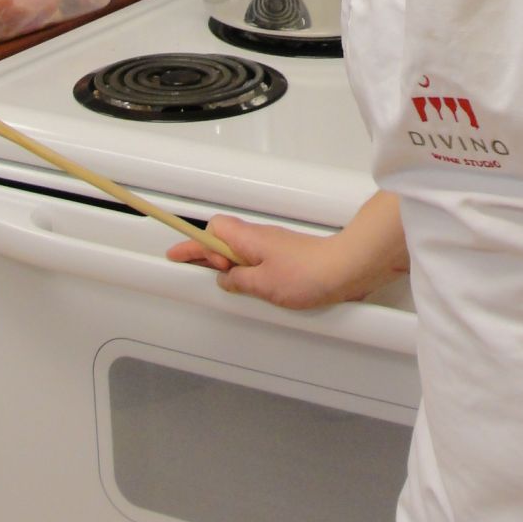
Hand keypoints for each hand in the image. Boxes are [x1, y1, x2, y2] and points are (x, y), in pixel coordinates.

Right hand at [167, 215, 365, 309]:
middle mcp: (260, 239)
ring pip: (240, 254)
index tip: (176, 254)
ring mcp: (274, 248)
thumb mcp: (263, 285)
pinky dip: (247, 273)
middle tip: (197, 274)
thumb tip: (226, 280)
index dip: (192, 244)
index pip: (211, 232)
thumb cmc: (309, 273)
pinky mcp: (287, 259)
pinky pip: (257, 263)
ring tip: (225, 288)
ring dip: (229, 268)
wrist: (346, 268)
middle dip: (207, 258)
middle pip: (223, 241)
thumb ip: (238, 282)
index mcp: (249, 239)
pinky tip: (249, 290)